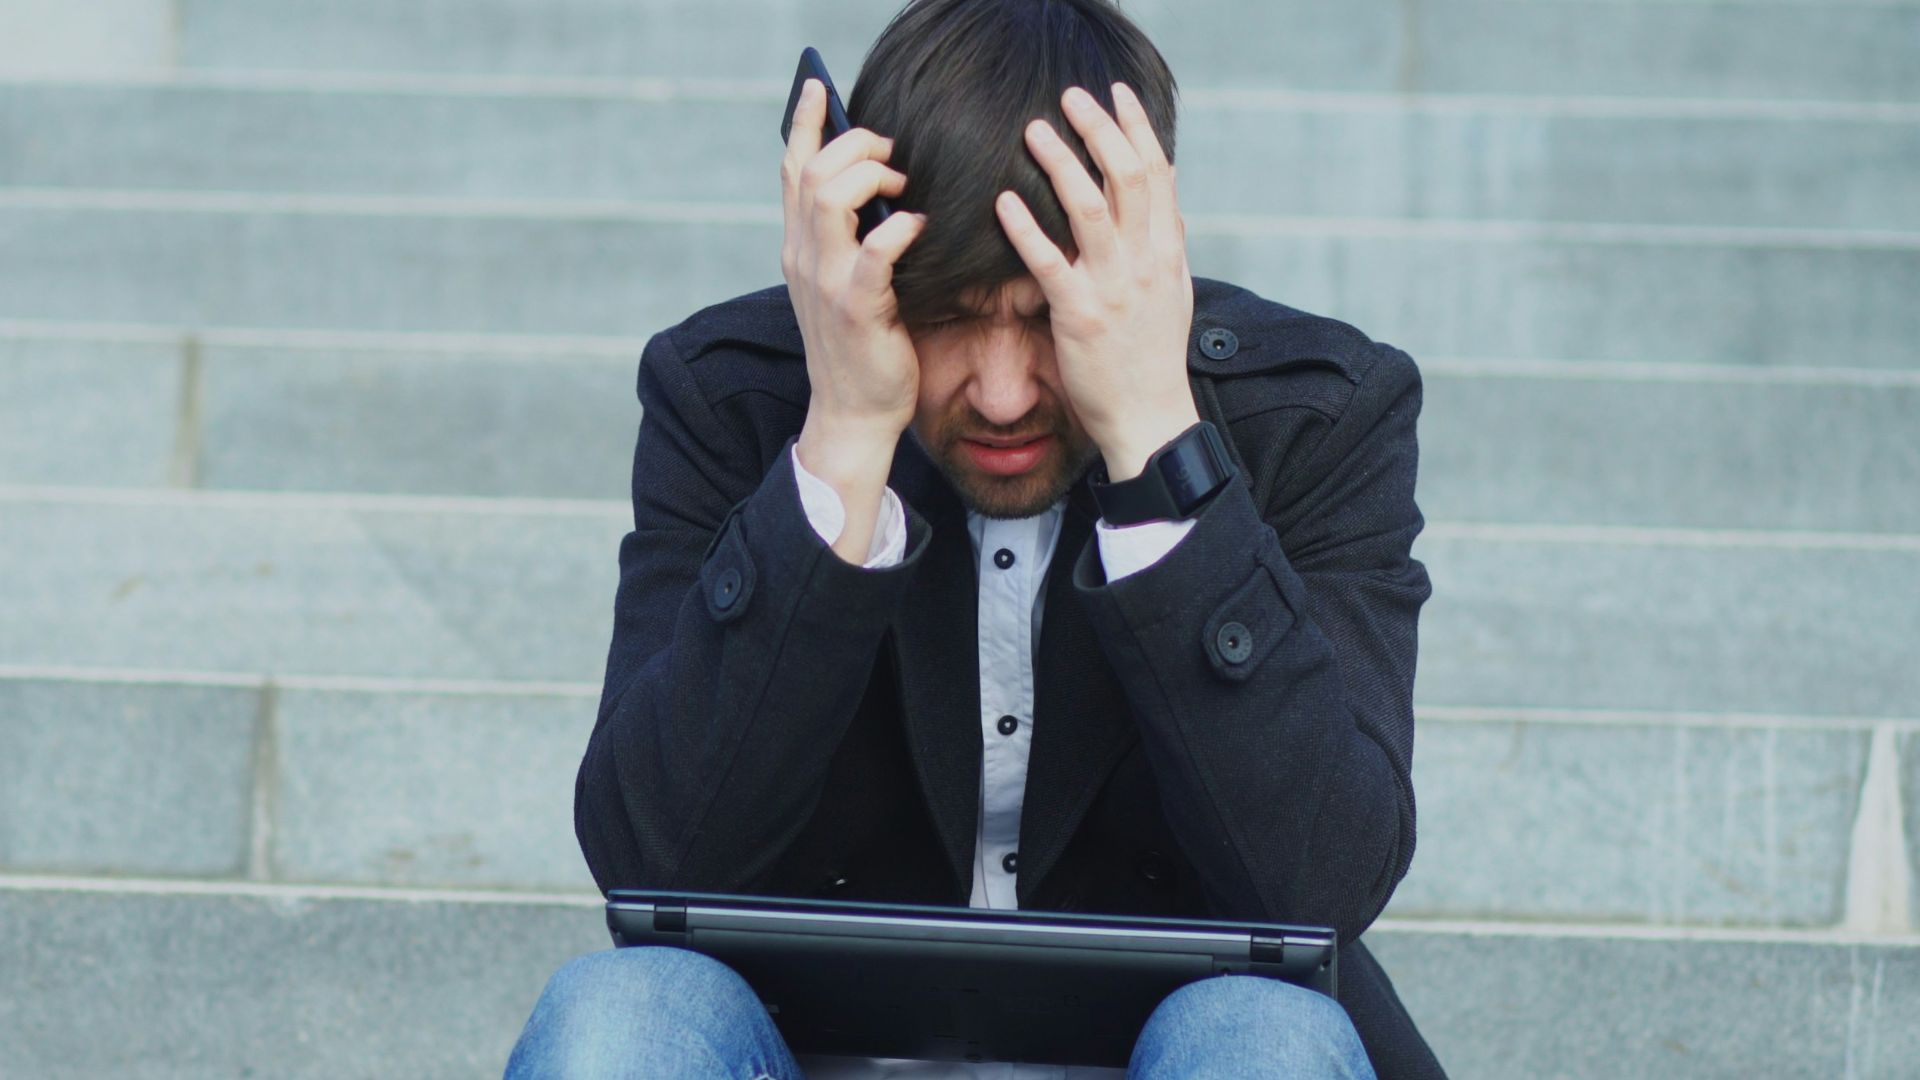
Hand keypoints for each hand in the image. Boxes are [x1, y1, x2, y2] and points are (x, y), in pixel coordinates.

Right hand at [781, 78, 929, 468]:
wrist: (853, 415)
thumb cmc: (861, 347)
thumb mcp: (844, 283)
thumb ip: (849, 239)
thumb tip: (881, 191)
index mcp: (798, 247)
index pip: (791, 169)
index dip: (805, 123)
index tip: (819, 86)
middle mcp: (802, 257)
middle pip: (811, 170)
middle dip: (856, 145)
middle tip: (894, 154)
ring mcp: (824, 283)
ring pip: (829, 197)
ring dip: (872, 176)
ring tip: (905, 186)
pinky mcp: (855, 309)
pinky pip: (873, 252)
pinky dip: (899, 228)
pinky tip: (919, 225)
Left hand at [995, 81, 1198, 481]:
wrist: (1151, 419)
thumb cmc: (1155, 358)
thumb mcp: (1174, 294)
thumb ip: (1167, 245)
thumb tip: (1169, 204)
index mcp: (1169, 251)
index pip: (1158, 174)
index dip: (1138, 128)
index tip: (1117, 94)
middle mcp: (1146, 261)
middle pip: (1126, 176)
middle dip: (1099, 129)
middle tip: (1071, 96)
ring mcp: (1114, 287)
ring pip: (1089, 207)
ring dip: (1061, 162)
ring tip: (1033, 131)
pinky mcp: (1080, 315)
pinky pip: (1049, 261)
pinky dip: (1026, 227)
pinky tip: (1004, 200)